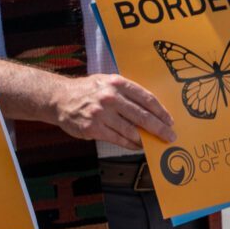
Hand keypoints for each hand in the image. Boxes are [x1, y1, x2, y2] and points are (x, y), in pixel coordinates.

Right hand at [53, 73, 175, 147]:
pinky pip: (118, 139)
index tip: (170, 121)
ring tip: (154, 142)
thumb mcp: (109, 82)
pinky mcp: (93, 129)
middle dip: (160, 128)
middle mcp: (110, 98)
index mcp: (118, 84)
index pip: (147, 99)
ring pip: (131, 130)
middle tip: (170, 136)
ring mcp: (101, 114)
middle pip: (142, 116)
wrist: (59, 98)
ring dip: (145, 139)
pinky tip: (137, 145)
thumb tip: (154, 110)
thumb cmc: (89, 90)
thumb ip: (129, 93)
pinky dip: (130, 144)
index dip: (161, 112)